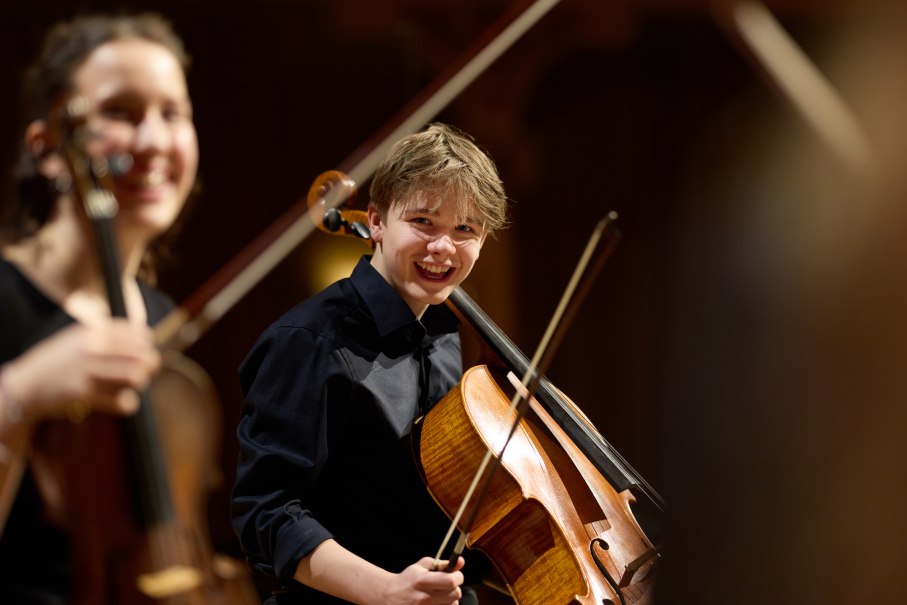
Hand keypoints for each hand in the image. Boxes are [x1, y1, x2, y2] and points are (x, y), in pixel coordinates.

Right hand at [1, 320, 160, 425]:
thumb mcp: (78, 337)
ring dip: (140, 383)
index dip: (148, 346)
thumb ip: (108, 333)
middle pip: (143, 355)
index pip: (139, 334)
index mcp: (93, 330)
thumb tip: (145, 334)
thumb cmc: (58, 361)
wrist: (25, 385)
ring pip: (136, 377)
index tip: (146, 353)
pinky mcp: (84, 394)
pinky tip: (123, 401)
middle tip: (146, 372)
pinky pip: (123, 401)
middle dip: (150, 366)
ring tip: (132, 386)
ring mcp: (88, 370)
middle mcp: (92, 347)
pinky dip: (128, 403)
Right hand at [380, 556, 464, 604]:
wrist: (390, 597)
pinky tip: (437, 602)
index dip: (458, 577)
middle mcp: (424, 597)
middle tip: (447, 585)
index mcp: (422, 581)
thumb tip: (461, 561)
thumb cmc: (407, 580)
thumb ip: (442, 563)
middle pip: (455, 594)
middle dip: (455, 588)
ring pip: (453, 604)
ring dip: (450, 599)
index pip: (451, 581)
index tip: (456, 575)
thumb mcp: (421, 566)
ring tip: (440, 595)